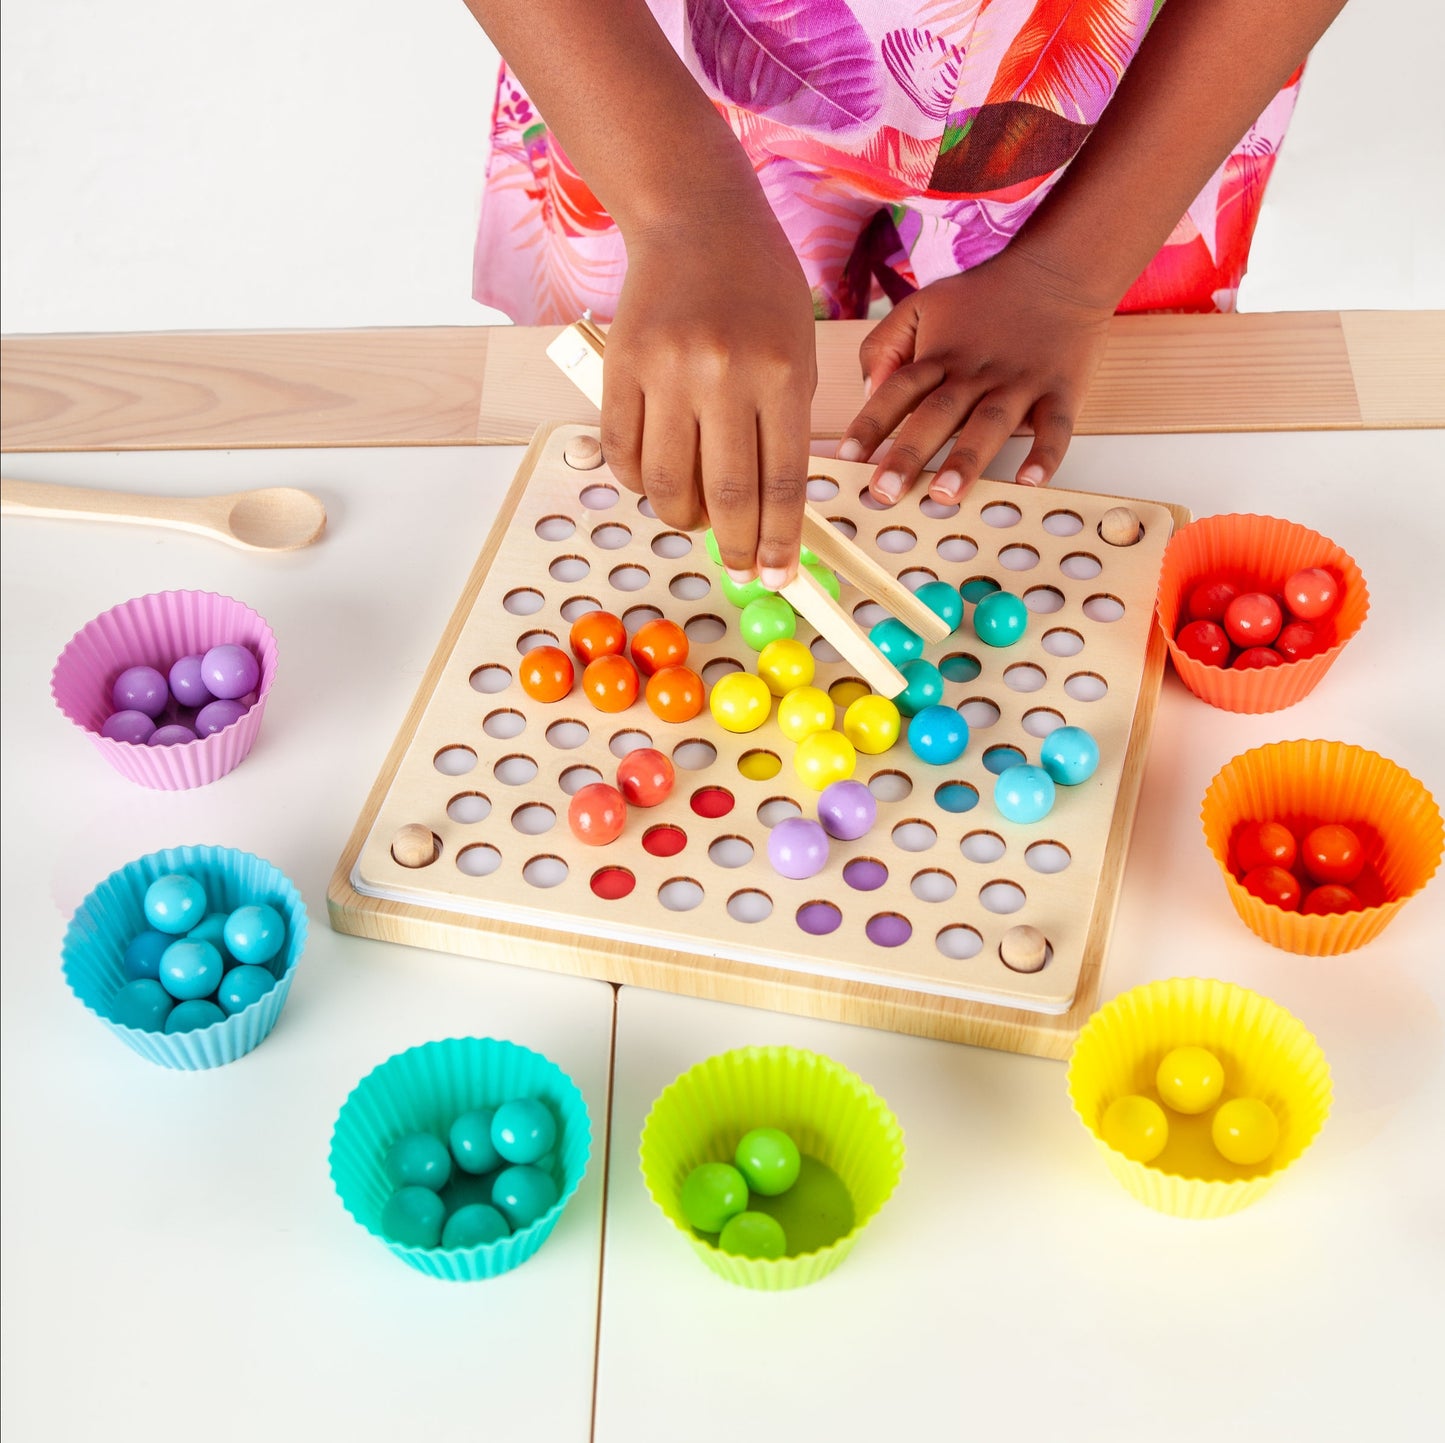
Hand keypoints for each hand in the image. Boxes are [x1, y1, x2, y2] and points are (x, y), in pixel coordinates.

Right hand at [600, 199, 817, 587]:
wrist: (697, 220)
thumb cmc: (758, 289)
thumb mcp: (798, 352)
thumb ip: (783, 429)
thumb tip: (769, 513)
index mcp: (781, 374)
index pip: (781, 483)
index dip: (780, 541)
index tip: (779, 574)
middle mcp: (724, 375)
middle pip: (726, 495)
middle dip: (737, 546)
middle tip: (743, 567)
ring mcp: (667, 371)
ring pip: (666, 484)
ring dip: (683, 518)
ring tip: (697, 518)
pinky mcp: (621, 367)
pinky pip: (624, 452)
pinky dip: (639, 482)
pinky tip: (658, 482)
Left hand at [837, 246, 1113, 505]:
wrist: (1062, 269)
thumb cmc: (986, 296)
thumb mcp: (923, 304)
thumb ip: (886, 345)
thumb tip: (869, 393)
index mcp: (940, 356)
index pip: (897, 391)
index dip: (871, 422)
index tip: (847, 456)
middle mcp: (976, 374)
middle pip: (937, 415)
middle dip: (909, 454)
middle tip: (885, 491)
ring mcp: (1019, 383)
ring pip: (989, 425)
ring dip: (967, 460)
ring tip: (945, 495)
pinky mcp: (1060, 391)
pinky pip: (1055, 426)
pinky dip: (1046, 453)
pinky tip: (1030, 481)